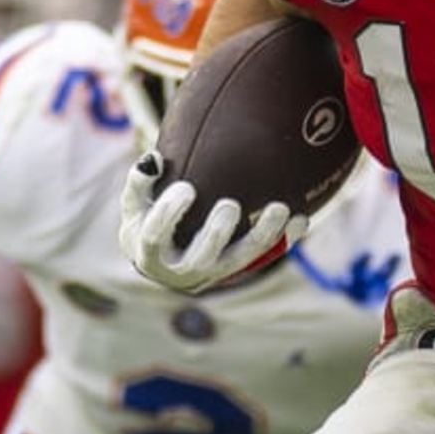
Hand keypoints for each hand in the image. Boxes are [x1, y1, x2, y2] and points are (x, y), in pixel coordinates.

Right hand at [117, 151, 300, 292]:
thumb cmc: (145, 221)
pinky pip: (263, 256)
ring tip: (280, 207)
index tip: (187, 188)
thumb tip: (154, 159)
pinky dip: (284, 239)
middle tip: (230, 205)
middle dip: (217, 233)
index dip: (170, 214)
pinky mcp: (236, 270)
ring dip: (263, 235)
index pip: (156, 237)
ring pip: (241, 260)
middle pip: (202, 258)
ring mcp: (212, 274)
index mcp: (150, 255)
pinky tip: (301, 218)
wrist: (162, 260)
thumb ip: (139, 182)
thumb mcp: (133, 205)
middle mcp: (182, 272)